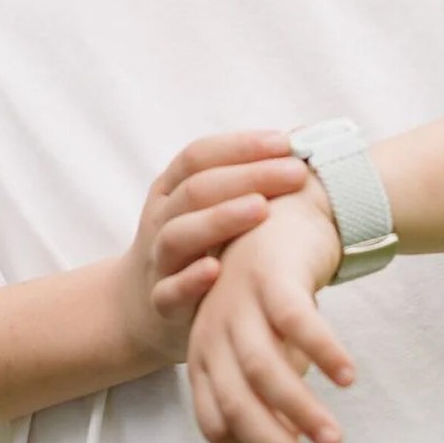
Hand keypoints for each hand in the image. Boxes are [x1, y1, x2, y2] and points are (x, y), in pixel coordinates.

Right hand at [118, 131, 311, 368]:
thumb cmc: (196, 248)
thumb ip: (245, 179)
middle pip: (195, 190)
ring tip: (262, 208)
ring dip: (219, 219)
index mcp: (171, 189)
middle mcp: (161, 219)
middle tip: (295, 173)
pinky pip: (169, 291)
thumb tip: (304, 136)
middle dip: (248, 177)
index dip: (240, 147)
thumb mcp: (206, 208)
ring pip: (178, 235)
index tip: (285, 143)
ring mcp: (157, 261)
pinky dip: (189, 281)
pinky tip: (216, 271)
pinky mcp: (160, 303)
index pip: (198, 156)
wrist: (139, 306)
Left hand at [186, 177, 354, 442]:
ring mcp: (240, 304)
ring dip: (301, 410)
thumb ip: (267, 407)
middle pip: (238, 405)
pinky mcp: (272, 278)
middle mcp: (215, 333)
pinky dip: (322, 352)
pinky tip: (347, 377)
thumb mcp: (265, 351)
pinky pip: (297, 322)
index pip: (215, 422)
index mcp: (205, 356)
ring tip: (335, 441)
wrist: (282, 212)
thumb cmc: (272, 295)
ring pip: (265, 370)